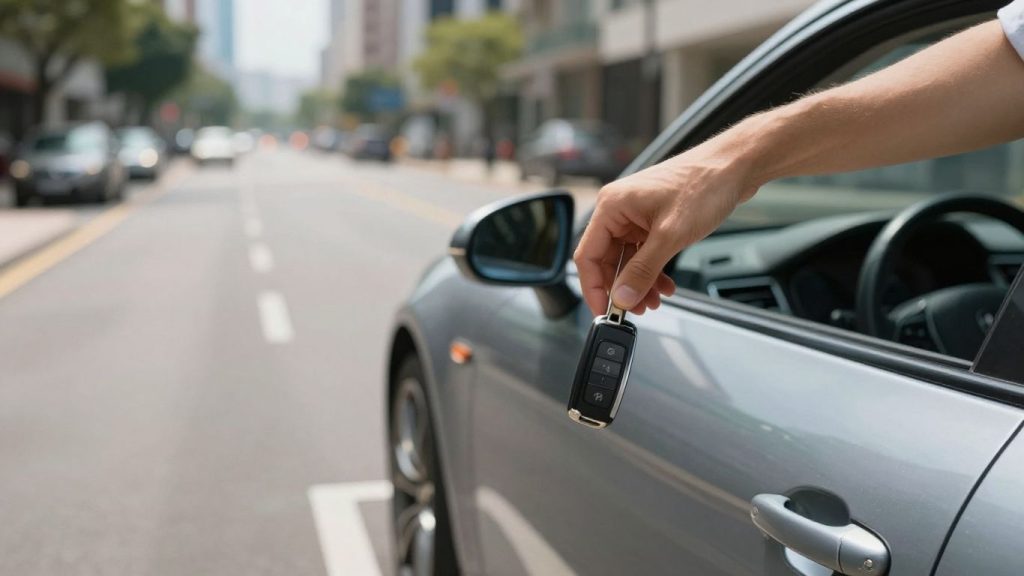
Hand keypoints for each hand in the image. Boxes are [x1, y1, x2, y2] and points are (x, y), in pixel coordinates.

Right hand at [574, 143, 757, 316]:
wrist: (735, 166)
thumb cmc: (704, 184)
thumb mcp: (670, 235)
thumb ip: (643, 270)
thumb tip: (623, 297)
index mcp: (612, 206)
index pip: (588, 255)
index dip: (594, 287)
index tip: (606, 311)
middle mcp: (620, 209)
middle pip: (607, 260)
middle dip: (622, 287)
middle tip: (635, 309)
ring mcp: (637, 214)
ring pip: (627, 259)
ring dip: (639, 282)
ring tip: (653, 300)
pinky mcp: (653, 219)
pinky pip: (644, 252)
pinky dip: (652, 270)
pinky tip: (664, 284)